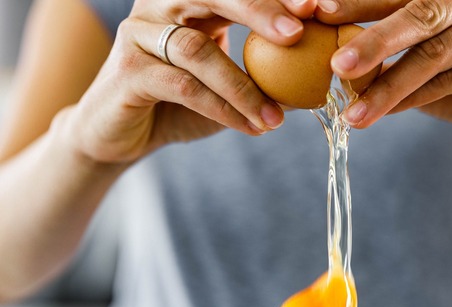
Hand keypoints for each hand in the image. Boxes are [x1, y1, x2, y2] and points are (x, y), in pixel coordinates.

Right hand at [72, 0, 319, 163]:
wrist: (121, 136)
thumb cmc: (180, 105)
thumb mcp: (228, 87)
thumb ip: (265, 78)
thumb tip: (319, 81)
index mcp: (189, 0)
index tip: (315, 7)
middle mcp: (161, 5)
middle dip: (259, 11)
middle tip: (298, 34)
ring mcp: (139, 34)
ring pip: (198, 51)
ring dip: (244, 87)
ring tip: (277, 119)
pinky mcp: (127, 70)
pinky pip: (183, 86)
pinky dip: (222, 108)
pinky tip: (251, 127)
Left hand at [316, 0, 451, 147]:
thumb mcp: (423, 57)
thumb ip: (386, 51)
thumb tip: (328, 58)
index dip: (353, 0)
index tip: (309, 11)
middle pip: (416, 11)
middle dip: (368, 35)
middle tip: (332, 60)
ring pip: (431, 53)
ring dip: (386, 85)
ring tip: (350, 110)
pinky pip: (451, 81)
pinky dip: (413, 99)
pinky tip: (382, 113)